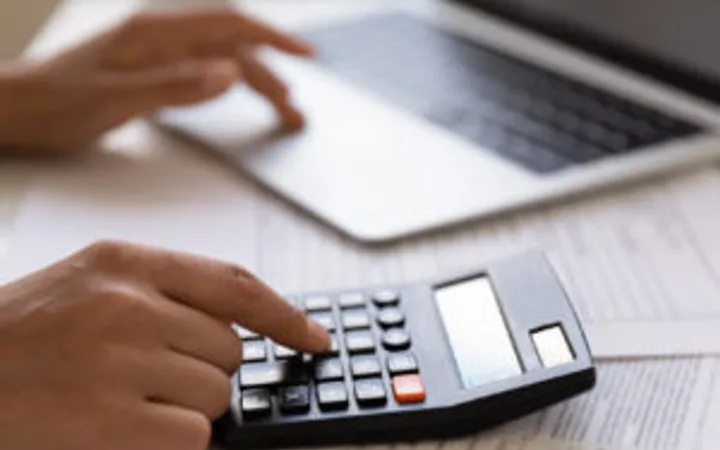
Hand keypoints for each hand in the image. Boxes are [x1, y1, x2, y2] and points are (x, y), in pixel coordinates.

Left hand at [0, 7, 313, 155]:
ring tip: (283, 111)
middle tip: (295, 112)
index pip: (230, 25)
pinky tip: (240, 95)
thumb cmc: (56, 103)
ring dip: (256, 83)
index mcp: (155, 32)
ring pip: (223, 60)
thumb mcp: (114, 99)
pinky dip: (232, 84)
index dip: (273, 38)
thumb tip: (231, 75)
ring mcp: (159, 51)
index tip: (306, 56)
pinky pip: (205, 70)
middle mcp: (162, 35)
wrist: (18, 109)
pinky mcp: (153, 69)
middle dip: (272, 74)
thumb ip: (174, 86)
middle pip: (234, 47)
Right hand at [0, 240, 329, 449]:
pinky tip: (118, 431)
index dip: (286, 316)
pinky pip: (192, 437)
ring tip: (118, 402)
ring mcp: (119, 360)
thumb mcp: (89, 287)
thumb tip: (240, 332)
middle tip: (142, 378)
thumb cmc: (19, 340)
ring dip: (182, 410)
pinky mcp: (111, 419)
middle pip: (229, 351)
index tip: (315, 339)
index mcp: (124, 262)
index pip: (236, 285)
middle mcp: (126, 303)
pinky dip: (168, 443)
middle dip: (201, 372)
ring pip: (215, 396)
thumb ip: (164, 296)